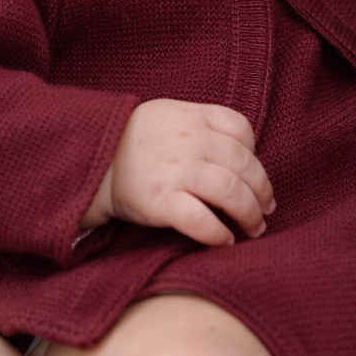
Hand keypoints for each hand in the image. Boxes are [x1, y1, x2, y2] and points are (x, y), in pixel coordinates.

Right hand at [81, 98, 273, 245]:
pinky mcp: (161, 201)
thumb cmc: (134, 141)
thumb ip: (202, 126)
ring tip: (253, 228)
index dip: (255, 155)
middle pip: (244, 164)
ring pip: (231, 192)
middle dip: (262, 191)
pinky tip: (225, 240)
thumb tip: (241, 155)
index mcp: (193, 117)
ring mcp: (176, 171)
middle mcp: (190, 141)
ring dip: (250, 214)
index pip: (241, 129)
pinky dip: (219, 233)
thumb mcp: (168, 116)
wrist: (91, 161)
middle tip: (265, 209)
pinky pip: (201, 220)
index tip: (254, 176)